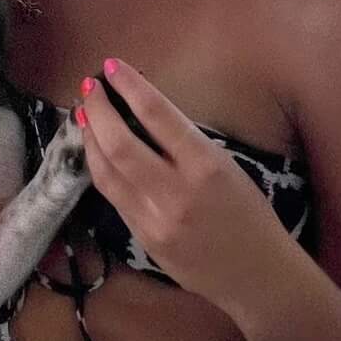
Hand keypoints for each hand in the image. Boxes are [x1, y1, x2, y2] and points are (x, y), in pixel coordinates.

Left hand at [74, 59, 291, 311]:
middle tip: (88, 88)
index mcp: (206, 166)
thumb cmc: (250, 213)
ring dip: (90, 139)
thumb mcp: (226, 167)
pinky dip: (100, 169)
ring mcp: (155, 220)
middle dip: (97, 111)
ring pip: (106, 173)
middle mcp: (176, 192)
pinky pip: (113, 197)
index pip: (158, 115)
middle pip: (120, 144)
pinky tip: (95, 152)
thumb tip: (143, 116)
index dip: (130, 86)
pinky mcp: (142, 239)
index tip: (111, 66)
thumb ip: (185, 145)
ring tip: (83, 115)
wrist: (257, 274)